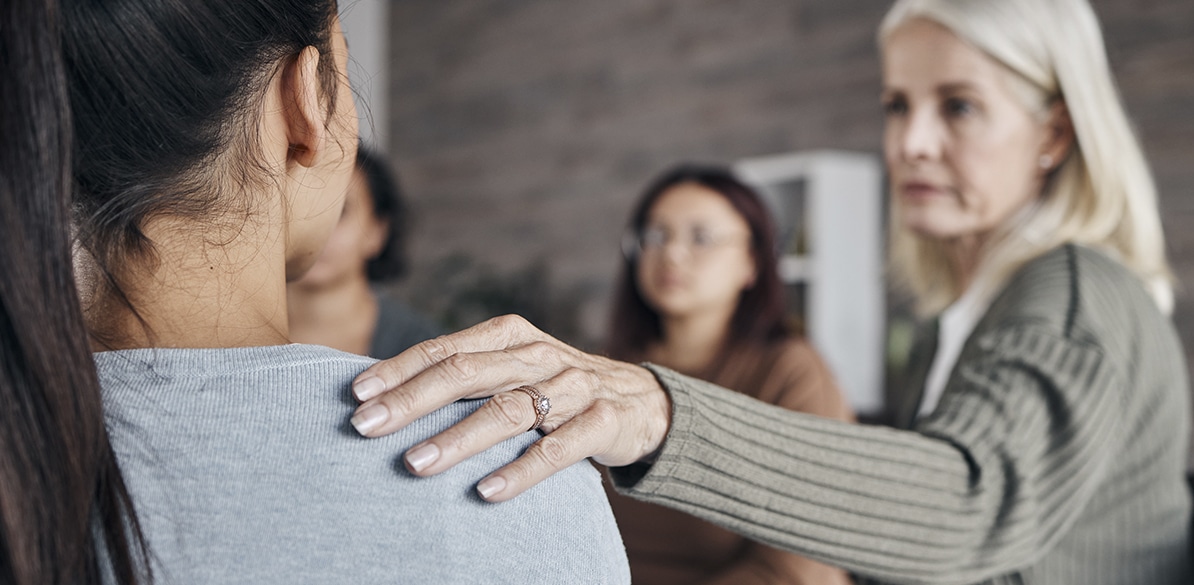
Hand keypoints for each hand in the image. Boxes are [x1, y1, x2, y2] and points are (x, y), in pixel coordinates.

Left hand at [348, 314, 671, 501]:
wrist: (645, 402)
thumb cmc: (559, 387)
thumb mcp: (515, 368)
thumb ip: (466, 373)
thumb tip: (387, 395)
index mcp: (512, 337)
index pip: (446, 349)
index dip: (399, 370)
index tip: (357, 394)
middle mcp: (539, 356)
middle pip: (468, 373)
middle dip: (412, 400)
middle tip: (366, 427)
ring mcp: (573, 387)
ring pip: (508, 410)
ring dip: (458, 438)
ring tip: (415, 464)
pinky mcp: (603, 421)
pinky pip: (559, 449)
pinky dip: (521, 470)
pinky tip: (486, 491)